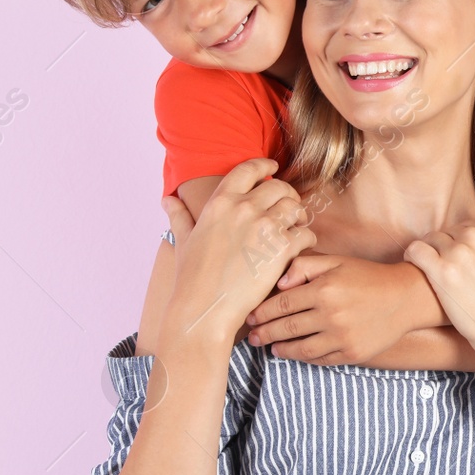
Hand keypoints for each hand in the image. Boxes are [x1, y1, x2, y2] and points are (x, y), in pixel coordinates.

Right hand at [159, 159, 314, 343]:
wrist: (204, 309)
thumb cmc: (192, 278)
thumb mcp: (184, 241)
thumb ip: (179, 215)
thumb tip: (167, 199)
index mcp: (220, 202)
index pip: (248, 169)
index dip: (264, 166)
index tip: (273, 169)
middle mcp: (243, 208)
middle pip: (279, 187)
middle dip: (287, 196)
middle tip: (288, 209)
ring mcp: (264, 226)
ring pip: (295, 207)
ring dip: (299, 217)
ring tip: (296, 227)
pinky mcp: (282, 248)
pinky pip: (306, 233)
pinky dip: (307, 239)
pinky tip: (301, 247)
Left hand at [245, 254, 427, 364]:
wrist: (406, 298)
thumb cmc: (368, 277)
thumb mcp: (337, 261)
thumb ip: (305, 266)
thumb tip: (279, 283)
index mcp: (324, 290)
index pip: (281, 304)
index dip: (261, 313)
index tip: (250, 317)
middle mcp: (331, 315)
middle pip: (286, 328)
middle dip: (264, 333)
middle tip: (252, 337)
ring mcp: (342, 337)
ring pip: (300, 349)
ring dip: (281, 350)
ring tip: (271, 348)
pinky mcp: (353, 353)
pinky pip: (321, 359)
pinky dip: (305, 358)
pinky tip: (297, 353)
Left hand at [403, 197, 474, 354]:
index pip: (470, 226)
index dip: (467, 244)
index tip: (466, 262)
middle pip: (450, 231)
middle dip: (449, 247)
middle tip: (452, 271)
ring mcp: (459, 254)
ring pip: (431, 239)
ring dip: (430, 252)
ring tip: (433, 272)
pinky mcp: (441, 272)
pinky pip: (415, 251)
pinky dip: (411, 256)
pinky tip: (415, 268)